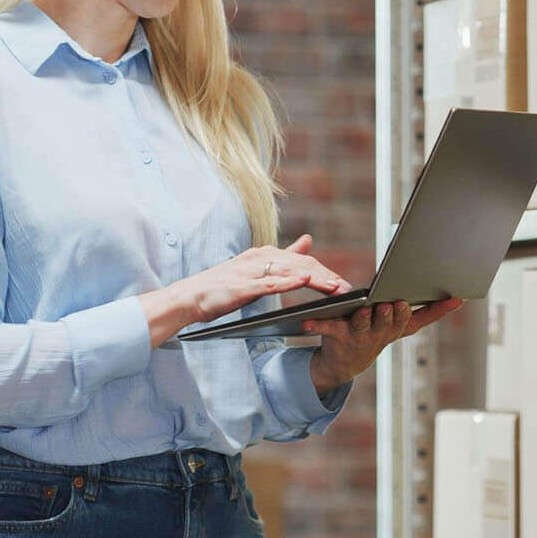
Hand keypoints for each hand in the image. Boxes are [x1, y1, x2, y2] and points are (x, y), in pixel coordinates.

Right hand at [140, 234, 351, 347]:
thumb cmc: (222, 286)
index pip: (302, 261)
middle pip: (301, 264)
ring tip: (335, 287)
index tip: (343, 284)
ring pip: (290, 272)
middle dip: (326, 276)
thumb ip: (284, 256)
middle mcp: (260, 257)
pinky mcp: (242, 286)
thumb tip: (309, 240)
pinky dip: (289, 281)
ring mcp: (251, 271)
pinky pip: (270, 282)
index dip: (325, 272)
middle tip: (347, 289)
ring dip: (315, 279)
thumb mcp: (256, 269)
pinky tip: (304, 282)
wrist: (189, 297)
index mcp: (264, 254)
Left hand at [303, 297, 464, 395]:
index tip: (454, 298)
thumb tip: (457, 298)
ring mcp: (360, 337)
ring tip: (365, 309)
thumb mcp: (398, 326)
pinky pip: (327, 328)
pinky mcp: (337, 337)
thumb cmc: (372, 333)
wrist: (344, 365)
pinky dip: (316, 325)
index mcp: (397, 327)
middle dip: (394, 314)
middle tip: (397, 303)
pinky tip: (305, 321)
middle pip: (391, 322)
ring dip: (365, 318)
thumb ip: (422, 311)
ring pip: (364, 325)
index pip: (422, 318)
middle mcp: (381, 333)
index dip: (439, 310)